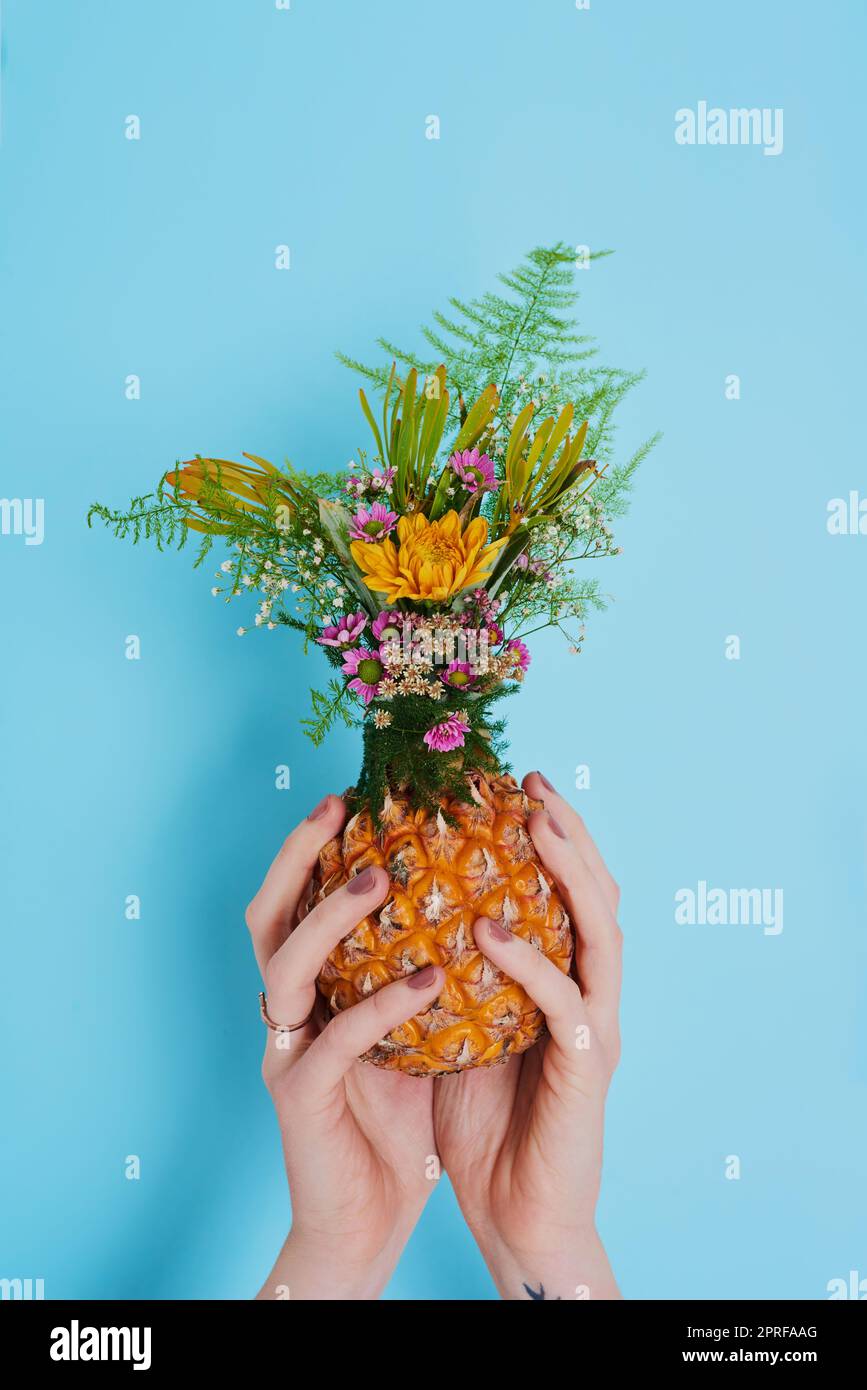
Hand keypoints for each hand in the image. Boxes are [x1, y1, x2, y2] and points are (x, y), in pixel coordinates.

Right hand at [247, 794, 442, 1299]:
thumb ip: (417, 968)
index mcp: (310, 990)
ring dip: (329, 919)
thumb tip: (475, 899)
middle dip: (295, 856)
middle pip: (265, 917)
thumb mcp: (410, 1029)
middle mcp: (286, 1012)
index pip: (295, 901)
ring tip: (378, 879)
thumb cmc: (395, 1120)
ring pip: (284, 969)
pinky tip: (430, 980)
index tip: (354, 793)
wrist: (367, 1221)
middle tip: (340, 807)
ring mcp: (286, 1054)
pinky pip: (336, 1042)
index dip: (312, 846)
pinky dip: (380, 1005)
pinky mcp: (302, 1101)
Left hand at [433, 771, 622, 1300]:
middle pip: (599, 895)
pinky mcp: (586, 1073)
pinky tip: (490, 928)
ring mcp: (596, 1032)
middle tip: (533, 781)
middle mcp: (591, 997)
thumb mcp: (463, 1028)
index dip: (551, 837)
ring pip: (600, 933)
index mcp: (565, 984)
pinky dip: (530, 960)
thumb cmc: (484, 1126)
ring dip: (571, 872)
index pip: (568, 894)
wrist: (518, 1217)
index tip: (512, 784)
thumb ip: (456, 974)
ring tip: (535, 823)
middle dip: (571, 833)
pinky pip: (562, 1004)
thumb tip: (404, 909)